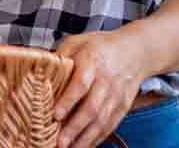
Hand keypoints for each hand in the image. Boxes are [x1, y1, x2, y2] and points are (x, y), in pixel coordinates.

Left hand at [53, 30, 146, 147]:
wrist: (135, 51)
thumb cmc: (100, 46)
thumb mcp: (78, 41)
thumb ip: (60, 55)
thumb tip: (42, 71)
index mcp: (92, 61)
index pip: (81, 83)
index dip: (68, 100)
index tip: (55, 115)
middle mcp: (106, 81)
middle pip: (92, 108)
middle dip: (75, 128)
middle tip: (59, 142)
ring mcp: (116, 96)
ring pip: (101, 121)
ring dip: (85, 138)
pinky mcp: (123, 107)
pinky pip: (110, 125)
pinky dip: (97, 138)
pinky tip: (84, 146)